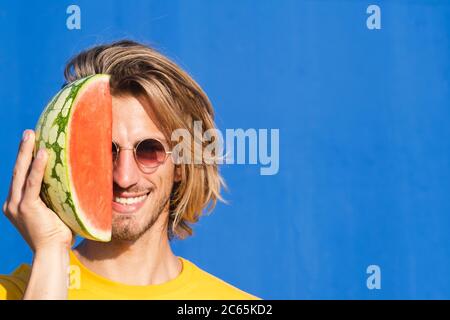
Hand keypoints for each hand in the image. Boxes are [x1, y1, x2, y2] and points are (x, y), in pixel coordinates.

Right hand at [2, 130, 72, 252]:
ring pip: (21, 173)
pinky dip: (37, 168)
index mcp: (17, 204)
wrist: (52, 253)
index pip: (21, 177)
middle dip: (22, 150)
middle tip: (29, 132)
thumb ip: (57, 196)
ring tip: (31, 135)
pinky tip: (43, 153)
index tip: (32, 142)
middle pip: (17, 170)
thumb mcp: (55, 210)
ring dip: (26, 152)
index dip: (25, 159)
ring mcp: (16, 205)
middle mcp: (12, 203)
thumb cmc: (59, 234)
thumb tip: (75, 180)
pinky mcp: (26, 208)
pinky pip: (32, 183)